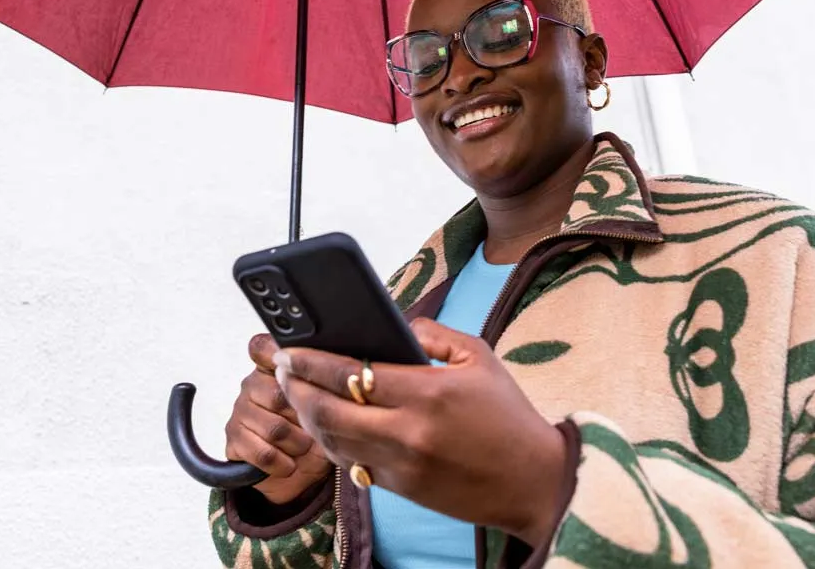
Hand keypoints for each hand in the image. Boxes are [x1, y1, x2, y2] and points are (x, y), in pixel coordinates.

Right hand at [224, 334, 332, 503]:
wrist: (301, 472)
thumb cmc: (316, 433)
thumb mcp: (326, 407)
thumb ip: (321, 385)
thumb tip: (324, 371)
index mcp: (274, 369)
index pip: (262, 347)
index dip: (274, 352)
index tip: (290, 365)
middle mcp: (252, 384)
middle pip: (279, 396)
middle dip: (303, 421)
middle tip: (311, 430)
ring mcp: (240, 411)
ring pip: (275, 428)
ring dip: (297, 445)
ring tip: (301, 448)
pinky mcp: (233, 440)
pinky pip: (263, 452)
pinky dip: (283, 463)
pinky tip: (287, 463)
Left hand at [273, 318, 568, 545]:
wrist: (533, 481)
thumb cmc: (508, 415)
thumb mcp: (479, 356)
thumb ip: (433, 333)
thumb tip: (396, 325)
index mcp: (427, 392)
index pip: (349, 374)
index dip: (311, 361)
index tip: (289, 350)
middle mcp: (407, 432)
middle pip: (326, 411)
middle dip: (294, 388)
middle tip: (281, 369)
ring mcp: (400, 465)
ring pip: (331, 441)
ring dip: (305, 416)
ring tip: (295, 393)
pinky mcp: (400, 489)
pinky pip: (351, 464)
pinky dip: (331, 442)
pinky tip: (324, 424)